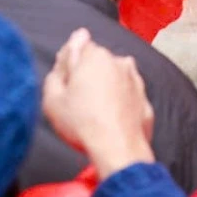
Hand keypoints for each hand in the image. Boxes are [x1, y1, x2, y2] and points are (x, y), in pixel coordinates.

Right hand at [42, 28, 155, 178]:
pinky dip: (119, 105)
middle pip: (97, 63)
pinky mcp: (144, 99)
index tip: (64, 83)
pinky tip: (109, 121)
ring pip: (114, 79)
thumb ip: (56, 72)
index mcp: (94, 56)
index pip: (77, 47)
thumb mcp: (52, 99)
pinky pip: (126, 97)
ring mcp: (135, 80)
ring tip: (94, 115)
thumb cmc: (83, 124)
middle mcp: (118, 62)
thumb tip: (65, 56)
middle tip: (76, 103)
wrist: (118, 149)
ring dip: (105, 90)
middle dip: (87, 77)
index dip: (68, 65)